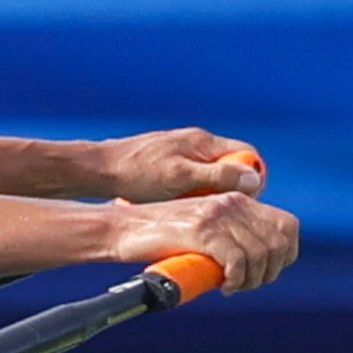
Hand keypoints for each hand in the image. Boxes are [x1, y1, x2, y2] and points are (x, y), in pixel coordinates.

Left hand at [89, 127, 265, 201]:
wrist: (100, 170)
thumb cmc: (136, 172)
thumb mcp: (180, 178)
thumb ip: (217, 176)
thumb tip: (252, 178)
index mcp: (204, 142)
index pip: (248, 155)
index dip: (252, 179)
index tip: (243, 202)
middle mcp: (198, 144)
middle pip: (232, 167)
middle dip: (230, 191)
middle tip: (218, 211)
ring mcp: (184, 154)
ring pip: (213, 177)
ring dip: (210, 196)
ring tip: (196, 210)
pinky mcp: (172, 166)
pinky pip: (195, 182)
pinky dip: (193, 196)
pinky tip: (179, 208)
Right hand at [111, 191, 298, 293]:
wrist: (122, 229)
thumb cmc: (158, 236)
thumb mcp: (202, 227)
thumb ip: (228, 233)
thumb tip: (255, 262)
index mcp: (236, 200)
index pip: (287, 224)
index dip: (285, 253)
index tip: (267, 271)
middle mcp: (232, 203)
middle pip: (278, 242)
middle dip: (269, 271)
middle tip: (247, 285)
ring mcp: (217, 215)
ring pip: (260, 254)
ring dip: (252, 280)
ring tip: (233, 287)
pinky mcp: (201, 231)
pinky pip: (237, 261)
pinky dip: (236, 280)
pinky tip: (223, 287)